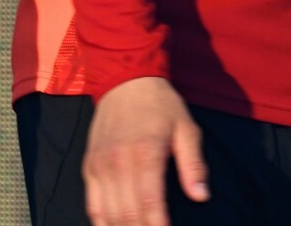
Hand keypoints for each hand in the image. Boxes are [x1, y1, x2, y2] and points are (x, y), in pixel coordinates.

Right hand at [84, 77, 209, 225]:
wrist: (124, 79)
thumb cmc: (160, 105)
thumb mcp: (186, 129)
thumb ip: (193, 164)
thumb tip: (200, 196)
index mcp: (145, 152)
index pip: (149, 203)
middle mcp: (118, 161)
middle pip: (127, 213)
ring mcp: (100, 164)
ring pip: (107, 213)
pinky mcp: (89, 165)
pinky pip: (92, 204)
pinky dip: (103, 222)